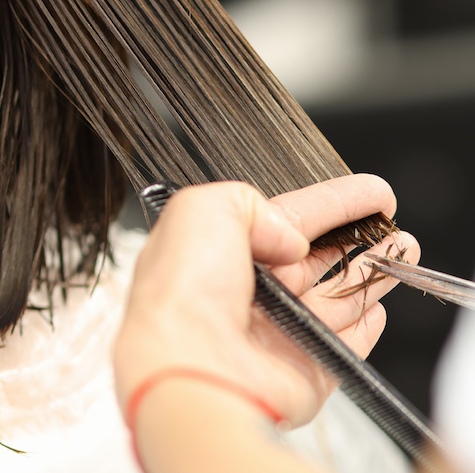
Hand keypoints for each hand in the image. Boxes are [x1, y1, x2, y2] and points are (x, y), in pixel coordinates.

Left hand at [114, 174, 418, 426]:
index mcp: (220, 254)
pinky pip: (344, 344)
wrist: (191, 369)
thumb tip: (290, 237)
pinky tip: (376, 307)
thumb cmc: (181, 293)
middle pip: (314, 259)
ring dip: (370, 273)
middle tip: (389, 223)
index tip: (372, 193)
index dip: (332, 204)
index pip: (287, 220)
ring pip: (336, 297)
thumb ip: (247, 201)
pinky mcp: (306, 369)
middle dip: (356, 238)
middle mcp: (249, 294)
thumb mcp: (199, 210)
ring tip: (402, 250)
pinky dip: (363, 327)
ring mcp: (279, 333)